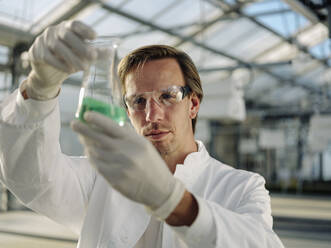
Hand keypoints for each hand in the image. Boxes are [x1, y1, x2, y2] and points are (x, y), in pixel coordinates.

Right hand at [26, 21, 96, 99]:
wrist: (48, 74)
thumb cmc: (68, 60)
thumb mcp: (82, 56)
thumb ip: (95, 53)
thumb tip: (110, 52)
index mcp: (67, 29)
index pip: (75, 25)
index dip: (84, 30)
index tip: (95, 37)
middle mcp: (54, 31)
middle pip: (67, 35)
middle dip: (81, 46)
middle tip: (93, 56)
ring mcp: (43, 40)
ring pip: (57, 47)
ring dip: (72, 57)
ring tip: (83, 68)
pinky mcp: (36, 52)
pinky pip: (48, 57)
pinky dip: (60, 64)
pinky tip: (69, 70)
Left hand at [71, 112, 185, 218]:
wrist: (160, 189)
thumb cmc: (152, 164)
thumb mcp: (144, 145)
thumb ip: (128, 135)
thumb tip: (111, 123)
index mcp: (134, 141)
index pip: (111, 126)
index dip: (96, 119)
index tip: (86, 115)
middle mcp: (125, 152)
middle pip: (98, 138)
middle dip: (83, 130)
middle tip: (74, 124)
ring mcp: (119, 167)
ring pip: (95, 152)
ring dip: (87, 145)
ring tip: (84, 140)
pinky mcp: (114, 179)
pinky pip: (97, 166)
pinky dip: (92, 158)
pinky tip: (91, 154)